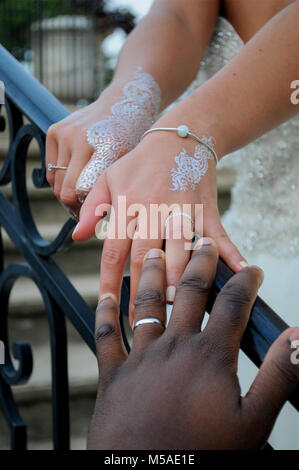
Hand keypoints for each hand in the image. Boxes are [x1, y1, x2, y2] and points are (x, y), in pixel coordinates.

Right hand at [46, 70, 159, 215]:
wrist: (123, 102)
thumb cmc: (130, 139)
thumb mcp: (128, 165)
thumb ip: (112, 189)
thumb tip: (92, 224)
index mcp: (107, 147)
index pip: (85, 191)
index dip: (88, 209)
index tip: (93, 217)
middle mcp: (82, 138)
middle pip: (67, 190)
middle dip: (75, 205)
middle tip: (87, 211)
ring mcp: (66, 133)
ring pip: (56, 183)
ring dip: (66, 193)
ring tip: (81, 195)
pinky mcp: (54, 130)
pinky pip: (50, 169)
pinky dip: (60, 179)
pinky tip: (75, 178)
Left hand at [73, 114, 245, 322]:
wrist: (179, 136)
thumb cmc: (140, 161)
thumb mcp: (109, 178)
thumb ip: (92, 208)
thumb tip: (76, 238)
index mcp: (128, 205)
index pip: (115, 251)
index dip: (111, 282)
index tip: (110, 309)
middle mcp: (154, 209)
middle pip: (148, 258)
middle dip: (145, 292)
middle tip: (145, 323)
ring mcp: (183, 209)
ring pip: (182, 251)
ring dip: (182, 281)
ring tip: (179, 311)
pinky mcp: (206, 208)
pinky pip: (218, 233)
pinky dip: (231, 252)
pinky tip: (241, 271)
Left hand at [87, 242, 298, 449]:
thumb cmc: (202, 453)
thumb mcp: (253, 421)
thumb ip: (278, 375)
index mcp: (208, 355)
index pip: (232, 306)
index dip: (245, 283)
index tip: (252, 270)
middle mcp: (173, 346)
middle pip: (188, 291)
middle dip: (198, 262)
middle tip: (202, 241)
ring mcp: (140, 357)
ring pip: (146, 303)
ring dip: (150, 274)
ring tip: (154, 251)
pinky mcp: (113, 374)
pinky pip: (107, 336)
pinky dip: (105, 313)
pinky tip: (106, 296)